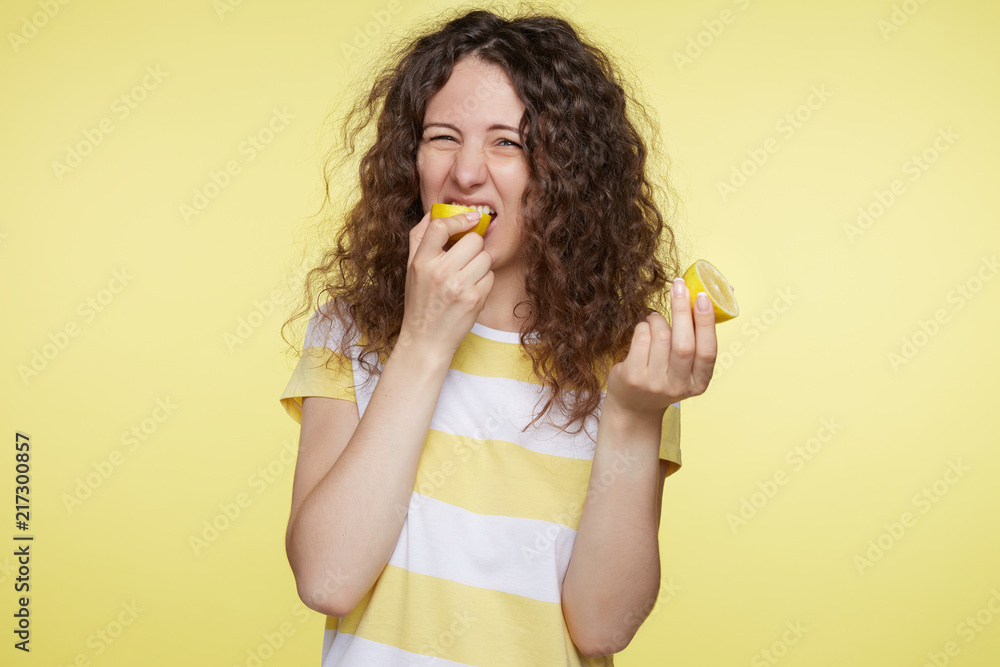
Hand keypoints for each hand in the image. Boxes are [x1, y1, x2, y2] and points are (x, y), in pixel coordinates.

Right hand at [398, 211, 494, 356]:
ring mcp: (458, 286)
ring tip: (466, 278)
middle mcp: (439, 272)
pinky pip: (490, 277)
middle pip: (473, 240)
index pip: (440, 226)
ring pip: (485, 258)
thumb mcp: (412, 269)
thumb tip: (434, 211)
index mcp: (421, 262)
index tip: (472, 218)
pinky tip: (471, 292)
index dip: (459, 218)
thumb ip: (420, 238)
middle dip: (474, 247)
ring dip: (480, 265)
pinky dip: (484, 282)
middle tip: (465, 259)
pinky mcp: (475, 299)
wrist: (426, 341)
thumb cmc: (420, 303)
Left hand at [605, 279, 717, 416]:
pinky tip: (644, 331)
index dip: (706, 323)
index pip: (708, 351)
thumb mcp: (685, 366)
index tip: (703, 297)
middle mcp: (678, 386)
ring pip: (660, 336)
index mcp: (699, 383)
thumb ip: (696, 337)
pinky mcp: (633, 377)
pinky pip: (641, 338)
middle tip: (679, 286)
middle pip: (683, 344)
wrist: (634, 405)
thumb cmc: (664, 374)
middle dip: (682, 311)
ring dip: (657, 319)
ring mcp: (654, 383)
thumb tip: (710, 294)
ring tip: (655, 318)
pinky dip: (643, 327)